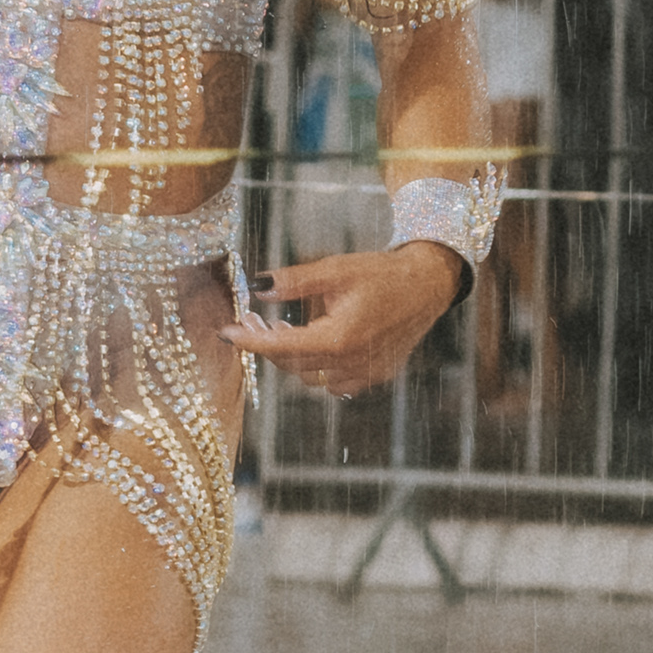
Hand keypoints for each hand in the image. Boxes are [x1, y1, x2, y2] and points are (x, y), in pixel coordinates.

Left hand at [221, 243, 462, 397]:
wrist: (427, 286)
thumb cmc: (382, 273)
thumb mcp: (335, 269)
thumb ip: (295, 281)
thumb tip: (257, 286)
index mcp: (340, 338)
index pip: (281, 346)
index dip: (250, 340)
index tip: (225, 333)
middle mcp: (352, 363)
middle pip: (291, 364)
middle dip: (266, 343)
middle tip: (250, 318)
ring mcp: (366, 374)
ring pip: (309, 377)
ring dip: (290, 356)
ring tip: (279, 327)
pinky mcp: (376, 376)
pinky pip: (333, 382)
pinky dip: (315, 367)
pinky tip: (311, 343)